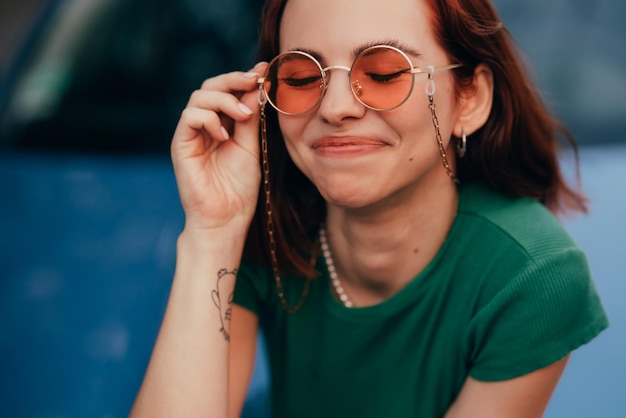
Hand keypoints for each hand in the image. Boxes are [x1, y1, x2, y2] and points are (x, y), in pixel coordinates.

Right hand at [171, 62, 267, 233]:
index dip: (244, 78)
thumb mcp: (250, 146)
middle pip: (211, 86)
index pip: (228, 91)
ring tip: (243, 115)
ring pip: (199, 96)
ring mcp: (191, 134)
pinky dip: (209, 118)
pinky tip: (224, 134)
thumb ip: (251, 118)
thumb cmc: (239, 188)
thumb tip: (258, 85)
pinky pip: (189, 117)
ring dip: (224, 99)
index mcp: (223, 124)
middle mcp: (205, 125)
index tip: (264, 71)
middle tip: (254, 80)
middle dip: (233, 79)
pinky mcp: (181, 144)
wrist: (226, 218)